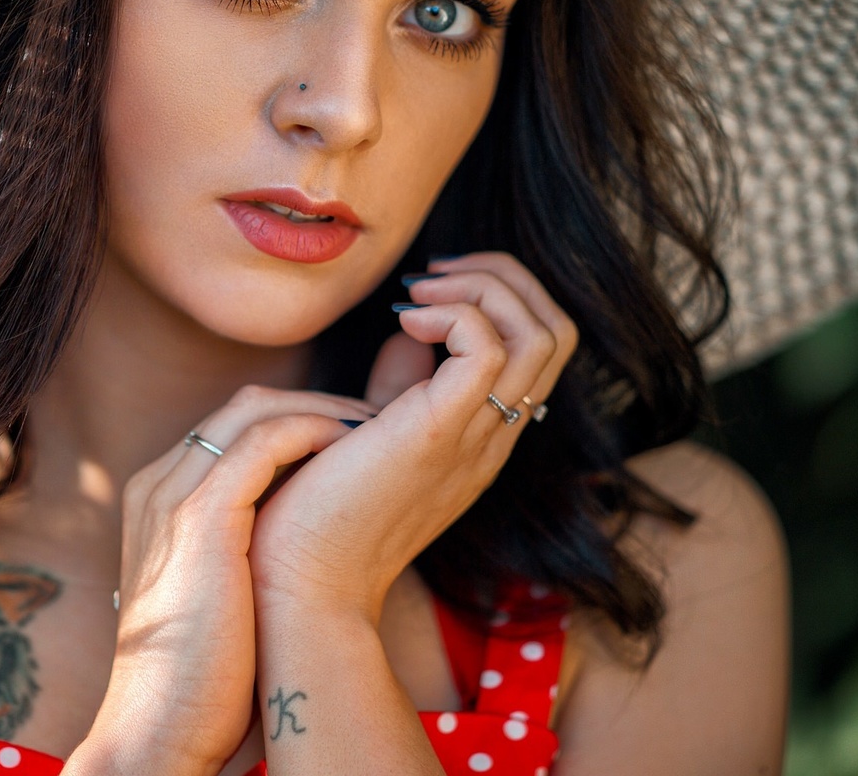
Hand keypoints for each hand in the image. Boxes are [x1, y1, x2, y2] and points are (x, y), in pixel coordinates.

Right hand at [72, 385, 373, 775]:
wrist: (161, 729)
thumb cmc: (203, 677)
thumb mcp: (220, 592)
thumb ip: (246, 550)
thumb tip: (307, 538)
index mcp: (158, 500)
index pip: (232, 429)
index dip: (297, 423)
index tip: (354, 438)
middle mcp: (157, 484)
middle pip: (243, 408)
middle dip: (313, 405)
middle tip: (375, 420)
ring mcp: (172, 495)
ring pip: (254, 411)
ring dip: (321, 410)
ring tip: (375, 429)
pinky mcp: (200, 515)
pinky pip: (264, 440)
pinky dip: (314, 431)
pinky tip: (355, 447)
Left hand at [248, 252, 578, 621]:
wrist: (300, 580)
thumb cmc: (321, 506)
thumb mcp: (376, 430)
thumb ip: (401, 382)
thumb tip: (410, 331)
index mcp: (486, 435)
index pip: (543, 346)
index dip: (501, 294)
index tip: (431, 289)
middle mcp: (495, 438)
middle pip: (556, 331)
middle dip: (503, 276)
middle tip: (431, 277)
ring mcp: (476, 440)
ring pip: (539, 333)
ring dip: (482, 288)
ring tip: (418, 297)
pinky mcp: (438, 435)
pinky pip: (487, 351)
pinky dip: (454, 315)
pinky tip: (405, 323)